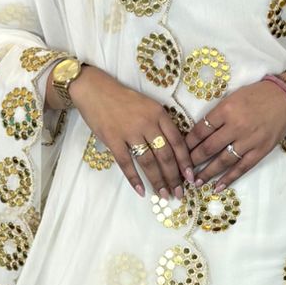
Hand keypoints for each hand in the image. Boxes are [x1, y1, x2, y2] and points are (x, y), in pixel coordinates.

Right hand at [67, 68, 193, 197]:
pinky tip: (141, 191)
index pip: (178, 141)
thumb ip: (160, 124)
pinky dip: (134, 179)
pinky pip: (126, 163)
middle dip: (174, 177)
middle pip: (165, 155)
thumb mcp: (148, 105)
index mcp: (159, 114)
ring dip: (158, 181)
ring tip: (164, 195)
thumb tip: (173, 149)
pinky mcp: (113, 139)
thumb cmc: (122, 98)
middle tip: (179, 193)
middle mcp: (147, 123)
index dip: (185, 162)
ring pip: (149, 162)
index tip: (190, 177)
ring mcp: (129, 132)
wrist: (94, 89)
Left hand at [186, 79, 285, 188]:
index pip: (201, 130)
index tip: (179, 151)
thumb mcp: (232, 97)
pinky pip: (241, 168)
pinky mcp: (260, 151)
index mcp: (226, 110)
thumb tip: (199, 133)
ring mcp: (249, 141)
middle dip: (193, 160)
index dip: (188, 143)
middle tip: (181, 170)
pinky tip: (217, 187)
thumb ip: (217, 114)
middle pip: (209, 147)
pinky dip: (229, 179)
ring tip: (195, 181)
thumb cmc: (256, 95)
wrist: (285, 99)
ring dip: (207, 173)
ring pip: (223, 161)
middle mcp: (236, 126)